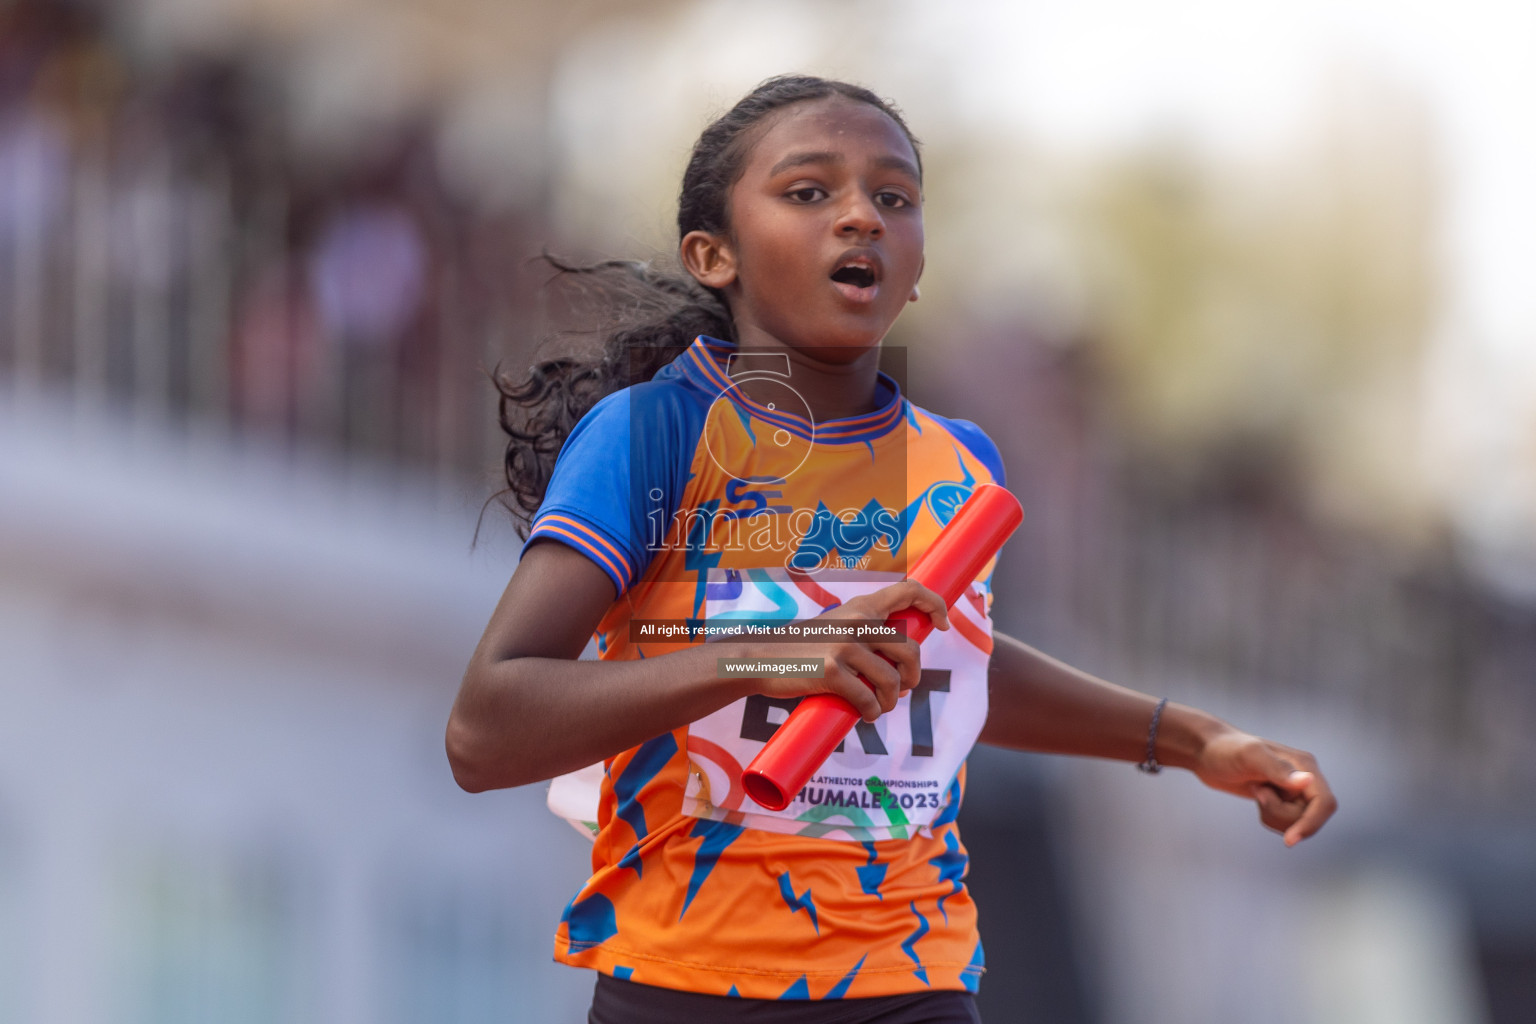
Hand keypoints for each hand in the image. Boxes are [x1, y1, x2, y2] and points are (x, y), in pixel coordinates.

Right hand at [750, 579, 949, 722]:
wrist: (758, 658)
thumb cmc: (799, 649)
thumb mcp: (833, 627)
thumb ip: (862, 634)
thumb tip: (896, 663)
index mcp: (860, 608)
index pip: (909, 590)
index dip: (934, 604)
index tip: (942, 624)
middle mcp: (856, 622)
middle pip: (910, 650)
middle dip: (913, 675)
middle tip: (904, 688)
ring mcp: (843, 646)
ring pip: (892, 681)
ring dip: (890, 701)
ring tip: (879, 708)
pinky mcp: (831, 671)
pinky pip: (867, 699)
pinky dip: (871, 713)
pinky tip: (865, 716)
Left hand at [1191, 728, 1336, 845]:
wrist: (1207, 752)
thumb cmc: (1226, 750)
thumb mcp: (1249, 756)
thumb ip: (1278, 769)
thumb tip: (1308, 781)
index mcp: (1306, 765)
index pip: (1325, 803)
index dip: (1311, 824)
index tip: (1288, 840)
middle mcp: (1306, 778)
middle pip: (1309, 817)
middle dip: (1280, 814)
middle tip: (1258, 792)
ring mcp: (1294, 790)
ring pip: (1297, 823)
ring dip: (1273, 815)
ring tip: (1256, 791)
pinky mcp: (1283, 799)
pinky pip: (1286, 823)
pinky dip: (1269, 817)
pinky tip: (1257, 797)